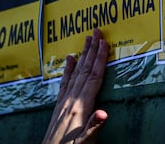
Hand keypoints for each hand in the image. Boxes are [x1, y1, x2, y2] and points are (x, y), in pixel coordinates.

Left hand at [43, 28, 108, 143]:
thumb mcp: (85, 142)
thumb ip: (94, 127)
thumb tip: (105, 113)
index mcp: (81, 106)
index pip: (94, 77)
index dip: (100, 59)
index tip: (104, 42)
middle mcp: (71, 99)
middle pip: (85, 69)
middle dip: (92, 49)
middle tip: (96, 31)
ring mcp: (64, 101)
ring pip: (76, 72)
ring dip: (83, 54)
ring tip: (86, 40)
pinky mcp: (60, 105)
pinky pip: (65, 82)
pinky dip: (69, 69)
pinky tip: (70, 59)